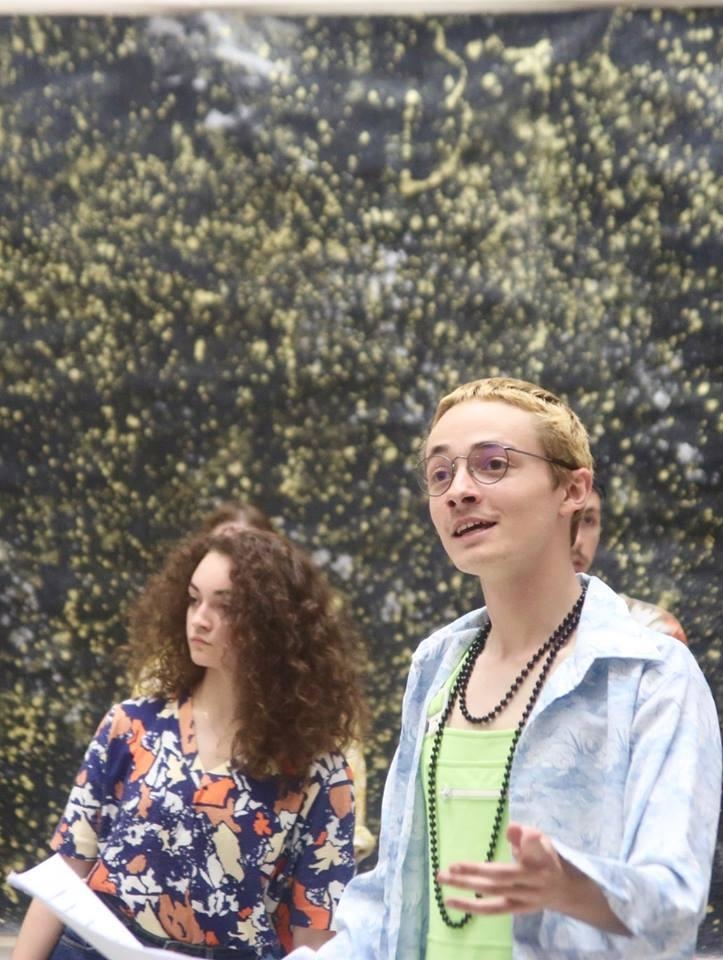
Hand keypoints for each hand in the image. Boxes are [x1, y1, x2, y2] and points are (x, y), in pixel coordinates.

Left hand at [437, 822, 565, 915]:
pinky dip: (471, 907)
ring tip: (442, 879)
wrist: (564, 890)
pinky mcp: (517, 908)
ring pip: (493, 892)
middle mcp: (534, 879)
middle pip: (502, 875)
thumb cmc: (545, 858)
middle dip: (475, 871)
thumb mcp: (542, 840)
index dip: (529, 840)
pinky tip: (450, 901)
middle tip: (451, 866)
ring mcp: (525, 897)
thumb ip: (525, 834)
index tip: (516, 829)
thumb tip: (511, 828)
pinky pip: (493, 909)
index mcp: (542, 858)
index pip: (536, 848)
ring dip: (466, 886)